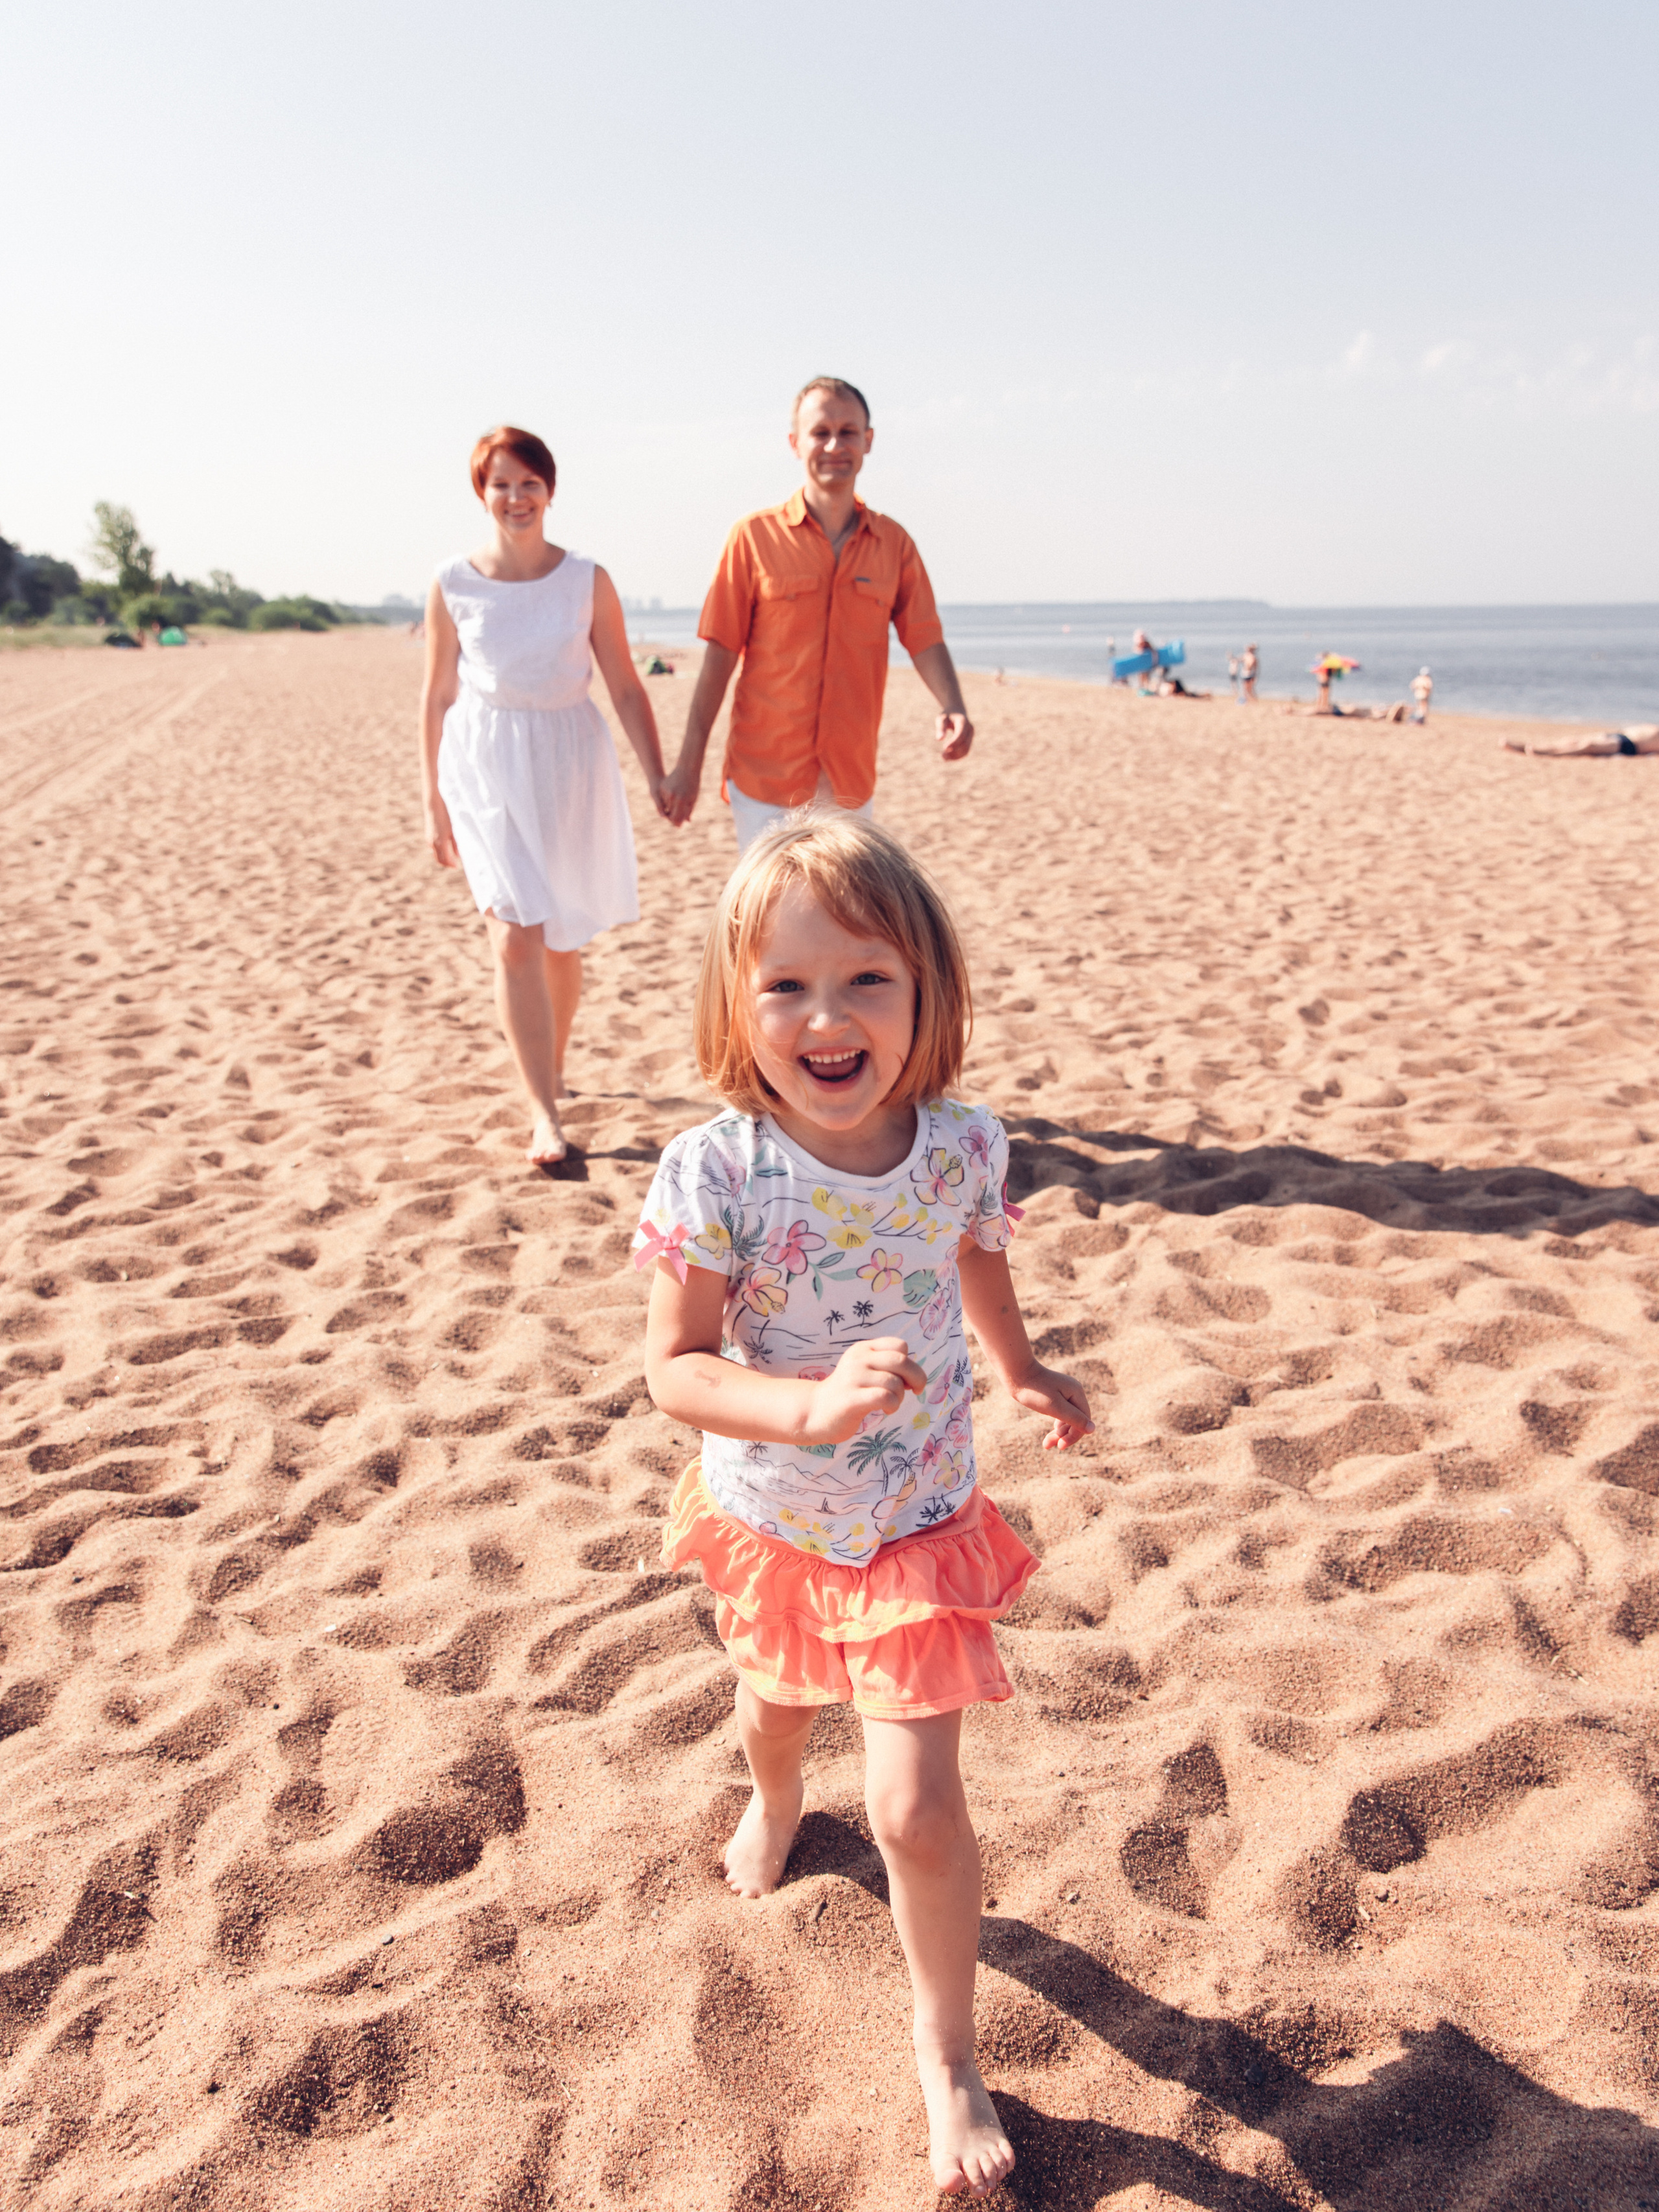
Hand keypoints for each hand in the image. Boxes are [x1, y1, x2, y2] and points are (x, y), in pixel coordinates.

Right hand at [424, 796, 459, 868]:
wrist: (433, 806)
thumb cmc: (446, 817)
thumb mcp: (453, 831)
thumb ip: (455, 844)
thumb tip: (458, 856)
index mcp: (441, 842)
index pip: (446, 859)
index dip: (451, 864)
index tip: (457, 866)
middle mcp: (433, 843)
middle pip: (439, 859)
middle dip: (447, 864)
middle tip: (454, 865)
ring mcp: (429, 840)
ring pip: (436, 855)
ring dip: (443, 859)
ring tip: (451, 859)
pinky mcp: (428, 837)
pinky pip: (434, 849)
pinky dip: (439, 852)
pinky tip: (445, 850)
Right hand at [658, 757, 699, 826]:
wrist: (687, 768)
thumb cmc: (693, 784)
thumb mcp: (693, 798)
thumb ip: (689, 810)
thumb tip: (686, 821)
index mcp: (682, 800)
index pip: (676, 816)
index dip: (677, 822)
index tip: (678, 825)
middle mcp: (673, 796)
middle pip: (670, 813)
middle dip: (673, 818)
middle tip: (676, 822)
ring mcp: (666, 791)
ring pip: (666, 806)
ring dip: (670, 809)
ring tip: (676, 810)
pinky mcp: (663, 787)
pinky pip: (663, 798)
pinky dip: (667, 800)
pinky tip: (672, 799)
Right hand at [801, 1336, 925, 1445]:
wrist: (817, 1411)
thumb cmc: (849, 1392)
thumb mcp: (866, 1370)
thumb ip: (887, 1367)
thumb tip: (916, 1377)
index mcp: (863, 1348)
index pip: (900, 1345)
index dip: (911, 1362)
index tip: (907, 1378)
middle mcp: (858, 1359)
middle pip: (901, 1360)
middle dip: (916, 1378)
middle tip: (915, 1391)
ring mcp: (853, 1378)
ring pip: (895, 1382)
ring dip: (900, 1397)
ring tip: (891, 1404)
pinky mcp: (852, 1398)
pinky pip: (885, 1397)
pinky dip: (893, 1405)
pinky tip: (885, 1410)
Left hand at [936, 711, 973, 761]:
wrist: (957, 711)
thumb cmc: (947, 715)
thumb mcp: (941, 718)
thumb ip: (941, 728)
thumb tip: (939, 739)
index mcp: (963, 722)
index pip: (960, 735)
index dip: (953, 743)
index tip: (944, 749)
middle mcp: (970, 729)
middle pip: (964, 745)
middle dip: (954, 752)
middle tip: (942, 756)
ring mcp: (971, 735)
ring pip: (966, 750)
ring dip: (955, 756)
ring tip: (944, 757)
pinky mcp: (970, 740)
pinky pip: (965, 751)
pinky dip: (957, 756)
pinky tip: (948, 757)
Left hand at [1009, 1362, 1092, 1451]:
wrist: (1016, 1374)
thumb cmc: (1034, 1390)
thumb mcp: (1054, 1407)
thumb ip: (1074, 1418)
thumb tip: (1092, 1429)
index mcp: (1077, 1393)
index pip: (1084, 1420)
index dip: (1074, 1435)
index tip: (1060, 1446)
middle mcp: (1074, 1393)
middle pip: (1077, 1421)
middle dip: (1064, 1436)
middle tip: (1048, 1445)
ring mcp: (1065, 1394)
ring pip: (1068, 1419)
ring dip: (1059, 1434)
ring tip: (1046, 1444)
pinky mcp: (1056, 1396)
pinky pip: (1062, 1415)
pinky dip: (1056, 1426)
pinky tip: (1049, 1434)